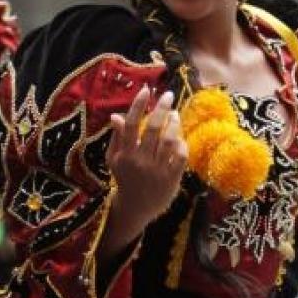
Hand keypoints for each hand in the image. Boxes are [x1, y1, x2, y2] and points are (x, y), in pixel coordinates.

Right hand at [106, 88, 186, 236]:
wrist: (136, 207)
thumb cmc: (125, 178)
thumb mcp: (115, 158)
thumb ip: (117, 137)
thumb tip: (116, 115)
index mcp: (125, 154)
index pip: (132, 124)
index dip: (139, 105)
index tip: (146, 90)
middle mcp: (141, 161)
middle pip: (154, 128)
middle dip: (162, 108)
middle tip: (169, 95)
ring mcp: (157, 171)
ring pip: (169, 140)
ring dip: (174, 124)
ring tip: (175, 114)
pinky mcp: (172, 179)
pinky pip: (181, 156)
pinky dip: (182, 143)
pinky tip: (180, 138)